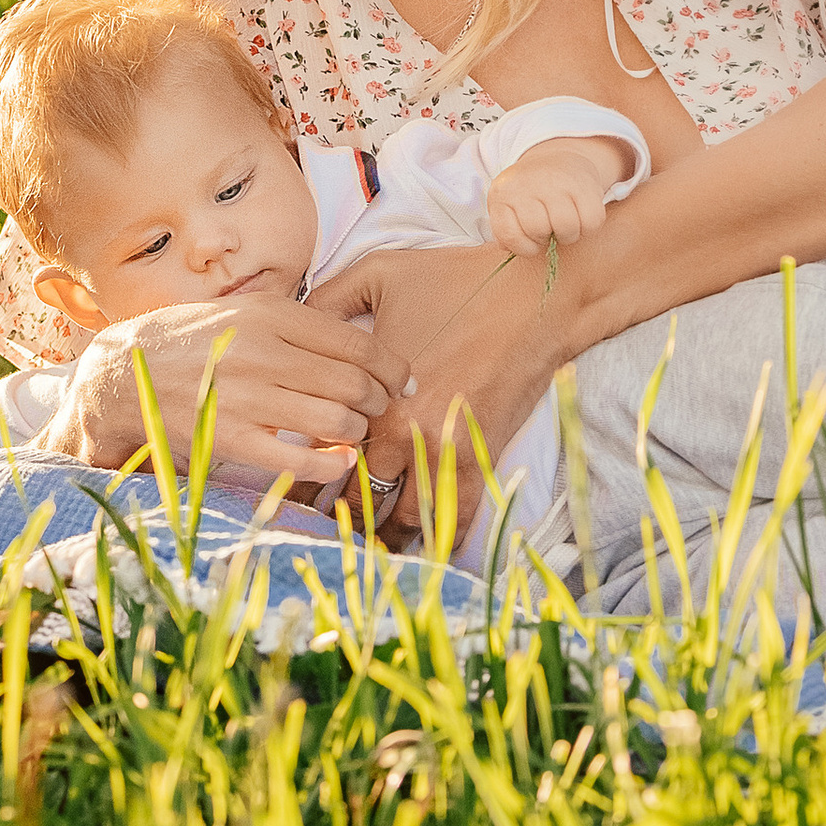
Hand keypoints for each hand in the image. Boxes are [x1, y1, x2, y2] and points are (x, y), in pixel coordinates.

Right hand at [38, 291, 391, 488]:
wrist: (127, 373)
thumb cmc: (198, 340)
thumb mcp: (248, 311)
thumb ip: (302, 325)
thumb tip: (366, 348)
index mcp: (271, 314)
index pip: (358, 345)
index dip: (392, 368)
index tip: (401, 381)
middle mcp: (262, 352)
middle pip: (355, 384)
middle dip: (379, 403)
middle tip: (380, 411)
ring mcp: (246, 397)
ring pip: (336, 420)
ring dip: (356, 432)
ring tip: (352, 433)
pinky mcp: (231, 438)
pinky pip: (301, 459)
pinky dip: (331, 464)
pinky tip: (336, 461)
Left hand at [313, 237, 568, 541]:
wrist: (536, 296)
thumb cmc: (456, 280)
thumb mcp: (379, 274)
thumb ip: (327, 298)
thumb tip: (292, 315)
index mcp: (375, 398)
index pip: (327, 458)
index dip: (305, 482)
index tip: (289, 497)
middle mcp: (409, 436)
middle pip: (362, 498)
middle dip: (340, 520)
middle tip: (319, 535)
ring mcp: (450, 452)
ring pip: (407, 517)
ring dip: (385, 536)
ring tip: (366, 551)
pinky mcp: (486, 458)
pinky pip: (460, 515)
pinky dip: (440, 536)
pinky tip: (424, 550)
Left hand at [485, 133, 631, 257]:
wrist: (557, 158)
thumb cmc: (528, 193)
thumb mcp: (506, 206)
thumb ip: (503, 231)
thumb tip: (508, 247)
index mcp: (503, 192)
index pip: (510, 234)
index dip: (523, 246)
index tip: (530, 238)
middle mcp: (528, 182)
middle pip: (538, 230)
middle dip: (546, 239)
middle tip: (549, 229)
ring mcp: (557, 180)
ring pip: (566, 226)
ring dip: (568, 235)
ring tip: (564, 226)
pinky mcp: (585, 183)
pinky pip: (592, 221)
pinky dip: (588, 228)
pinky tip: (580, 218)